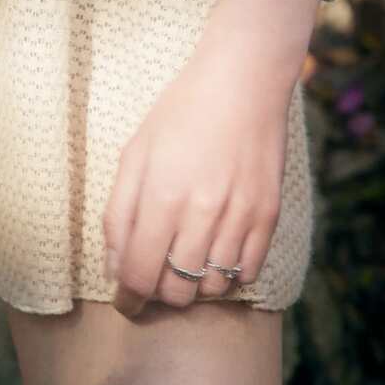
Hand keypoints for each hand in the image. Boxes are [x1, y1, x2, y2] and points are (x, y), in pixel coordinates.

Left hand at [102, 26, 297, 317]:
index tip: (124, 301)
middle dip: (159, 293)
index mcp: (162, 196)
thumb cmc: (179, 114)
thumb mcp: (135, 154)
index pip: (140, 274)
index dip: (128, 297)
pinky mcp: (269, 214)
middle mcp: (203, 212)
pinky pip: (248, 272)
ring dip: (193, 286)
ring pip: (213, 287)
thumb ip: (119, 213)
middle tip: (154, 277)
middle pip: (177, 289)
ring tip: (184, 262)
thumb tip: (115, 267)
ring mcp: (241, 215)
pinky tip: (215, 255)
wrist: (243, 82)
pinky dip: (228, 276)